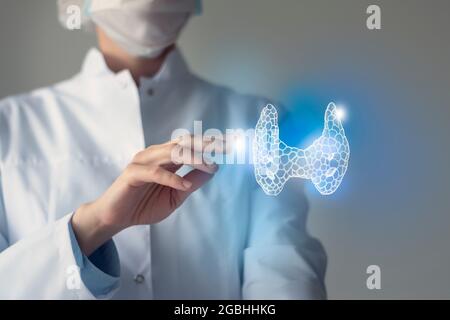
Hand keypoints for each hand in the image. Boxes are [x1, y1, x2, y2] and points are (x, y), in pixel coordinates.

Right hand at [71, 135, 222, 254]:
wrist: (116, 218)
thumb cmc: (144, 205)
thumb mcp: (175, 197)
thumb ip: (192, 183)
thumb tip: (214, 169)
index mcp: (167, 158)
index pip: (191, 145)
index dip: (210, 144)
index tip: (231, 145)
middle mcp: (156, 155)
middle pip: (184, 143)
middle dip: (207, 144)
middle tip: (227, 147)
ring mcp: (143, 161)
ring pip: (172, 153)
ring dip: (193, 159)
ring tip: (210, 166)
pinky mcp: (133, 173)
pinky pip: (155, 172)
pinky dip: (172, 178)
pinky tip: (184, 184)